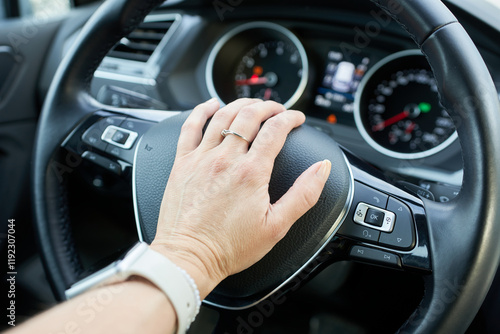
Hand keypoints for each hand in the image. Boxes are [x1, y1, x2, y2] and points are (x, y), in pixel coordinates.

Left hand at [150, 98, 330, 297]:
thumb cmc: (229, 246)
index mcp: (251, 172)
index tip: (296, 119)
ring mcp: (201, 159)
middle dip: (268, 106)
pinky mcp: (182, 163)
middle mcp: (225, 159)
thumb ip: (303, 194)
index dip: (290, 118)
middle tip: (277, 109)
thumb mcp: (276, 226)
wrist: (188, 257)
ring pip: (222, 116)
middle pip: (249, 116)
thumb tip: (321, 169)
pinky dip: (201, 111)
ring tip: (251, 105)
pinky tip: (210, 106)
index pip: (275, 130)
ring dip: (240, 104)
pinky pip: (190, 127)